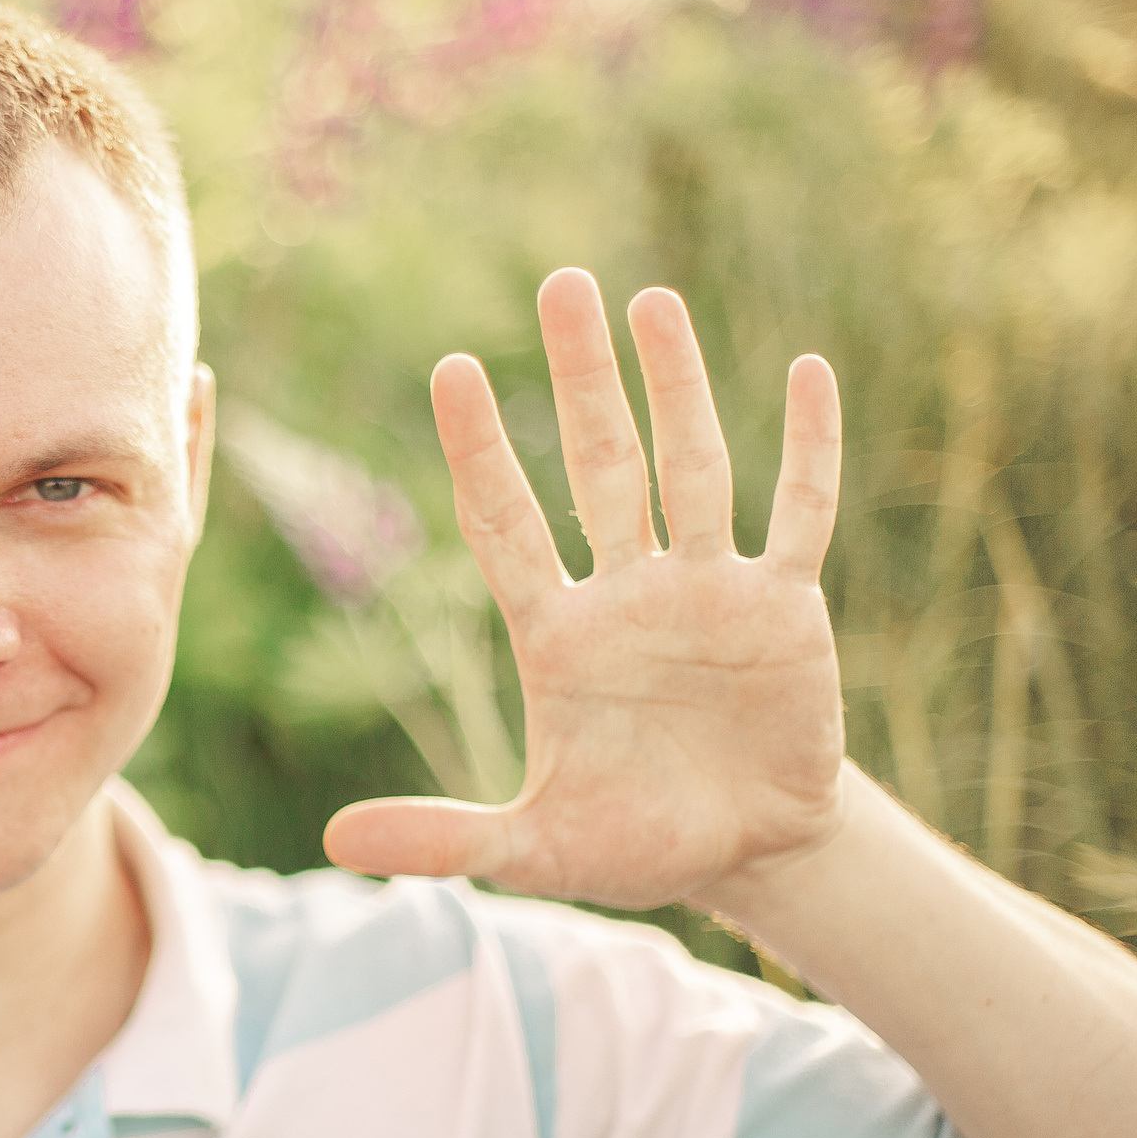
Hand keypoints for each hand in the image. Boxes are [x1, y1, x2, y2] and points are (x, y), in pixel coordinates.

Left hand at [323, 269, 847, 909]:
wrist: (744, 855)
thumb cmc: (631, 843)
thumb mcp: (531, 850)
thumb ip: (441, 839)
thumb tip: (330, 844)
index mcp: (557, 637)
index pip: (506, 523)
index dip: (482, 450)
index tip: (453, 370)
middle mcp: (627, 593)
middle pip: (600, 464)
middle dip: (583, 378)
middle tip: (561, 283)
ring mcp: (708, 590)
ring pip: (693, 466)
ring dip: (678, 387)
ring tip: (652, 301)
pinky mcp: (785, 609)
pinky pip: (798, 514)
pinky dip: (806, 448)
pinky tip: (806, 371)